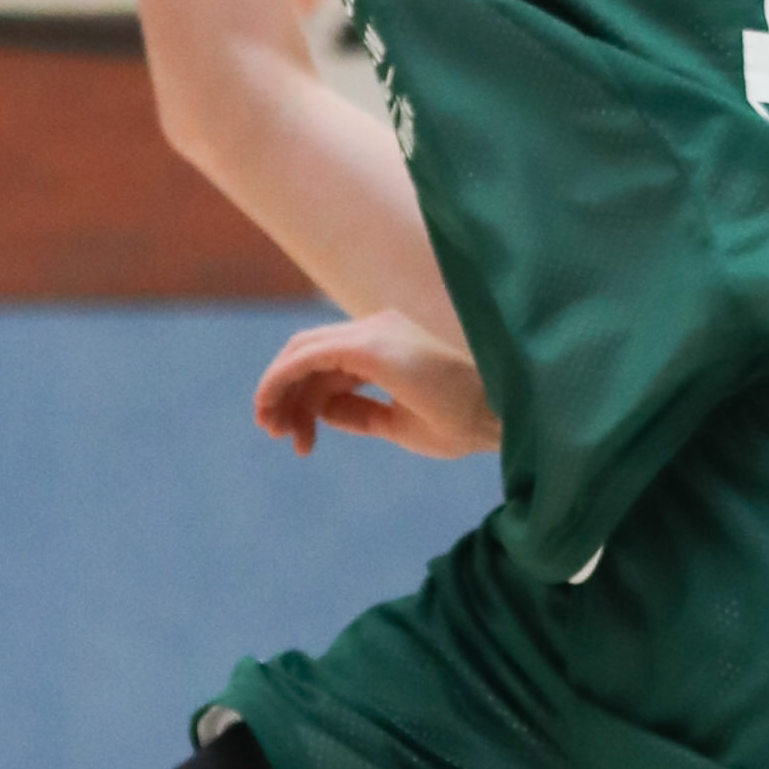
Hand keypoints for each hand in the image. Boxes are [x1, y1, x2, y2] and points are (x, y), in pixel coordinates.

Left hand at [254, 309, 497, 464]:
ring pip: (301, 354)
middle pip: (308, 354)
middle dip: (283, 394)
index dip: (302, 398)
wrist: (497, 418)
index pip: (327, 362)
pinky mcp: (369, 346)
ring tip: (279, 434)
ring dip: (279, 393)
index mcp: (387, 343)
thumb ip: (358, 412)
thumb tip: (320, 411)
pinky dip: (280, 380)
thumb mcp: (397, 421)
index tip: (299, 439)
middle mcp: (376, 328)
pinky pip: (307, 357)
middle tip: (275, 434)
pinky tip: (271, 408)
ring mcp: (372, 332)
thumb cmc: (459, 422)